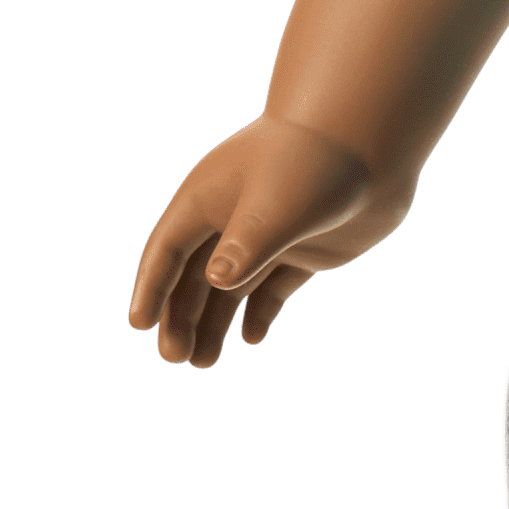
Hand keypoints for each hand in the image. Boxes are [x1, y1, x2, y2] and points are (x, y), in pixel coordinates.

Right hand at [128, 115, 418, 368]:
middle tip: (176, 359)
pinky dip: (259, 314)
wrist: (370, 146)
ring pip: (228, 289)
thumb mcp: (278, 205)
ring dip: (213, 324)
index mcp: (209, 199)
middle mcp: (231, 219)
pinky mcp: (301, 253)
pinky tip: (253, 338)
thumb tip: (217, 282)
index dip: (152, 288)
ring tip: (203, 363)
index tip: (138, 325)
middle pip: (193, 277)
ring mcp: (266, 238)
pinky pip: (271, 291)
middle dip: (180, 318)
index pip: (168, 251)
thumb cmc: (317, 164)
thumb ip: (248, 244)